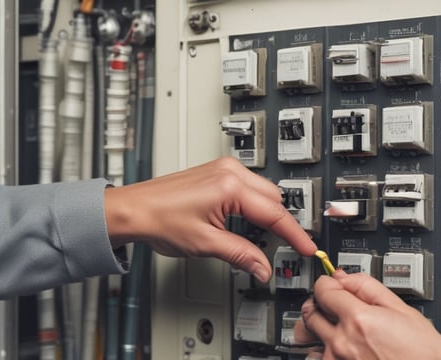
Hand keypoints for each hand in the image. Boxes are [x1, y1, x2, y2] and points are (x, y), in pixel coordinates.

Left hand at [104, 157, 316, 281]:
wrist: (133, 209)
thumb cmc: (158, 219)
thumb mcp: (206, 244)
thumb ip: (241, 256)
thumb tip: (263, 268)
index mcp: (230, 186)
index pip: (275, 213)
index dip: (295, 235)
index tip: (307, 247)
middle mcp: (230, 172)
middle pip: (274, 198)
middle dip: (281, 223)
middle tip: (285, 247)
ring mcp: (223, 169)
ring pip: (264, 190)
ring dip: (267, 212)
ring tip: (261, 236)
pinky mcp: (217, 171)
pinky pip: (249, 185)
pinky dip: (254, 203)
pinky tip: (246, 219)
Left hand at [295, 271, 440, 359]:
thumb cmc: (425, 356)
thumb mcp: (403, 311)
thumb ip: (368, 288)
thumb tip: (345, 277)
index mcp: (358, 320)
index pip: (322, 290)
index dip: (328, 283)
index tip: (333, 284)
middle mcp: (342, 344)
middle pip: (311, 313)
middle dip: (322, 305)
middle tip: (336, 305)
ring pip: (312, 339)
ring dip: (322, 331)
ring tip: (343, 333)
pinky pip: (319, 358)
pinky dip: (326, 352)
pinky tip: (345, 350)